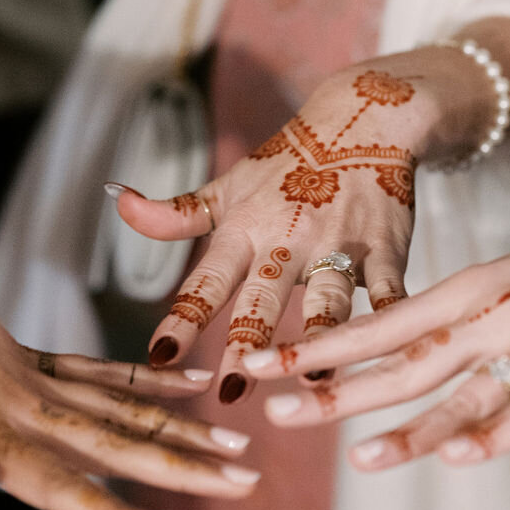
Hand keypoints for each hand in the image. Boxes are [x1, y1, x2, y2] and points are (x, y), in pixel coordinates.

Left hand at [111, 60, 448, 405]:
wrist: (364, 120)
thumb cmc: (288, 163)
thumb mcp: (229, 188)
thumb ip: (175, 212)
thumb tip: (116, 200)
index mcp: (245, 229)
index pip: (206, 280)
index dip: (182, 319)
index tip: (159, 358)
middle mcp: (288, 239)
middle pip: (263, 296)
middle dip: (248, 342)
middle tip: (231, 389)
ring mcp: (339, 243)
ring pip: (327, 295)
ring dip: (322, 333)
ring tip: (315, 373)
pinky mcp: (386, 247)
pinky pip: (390, 287)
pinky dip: (392, 313)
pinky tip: (394, 345)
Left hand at [244, 186, 509, 465]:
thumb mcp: (504, 283)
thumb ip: (455, 322)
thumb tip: (398, 357)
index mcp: (465, 293)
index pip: (377, 325)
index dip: (317, 348)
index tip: (258, 362)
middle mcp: (486, 318)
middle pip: (400, 360)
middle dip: (335, 388)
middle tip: (273, 409)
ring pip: (461, 393)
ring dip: (410, 428)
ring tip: (356, 459)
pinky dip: (493, 435)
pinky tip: (457, 461)